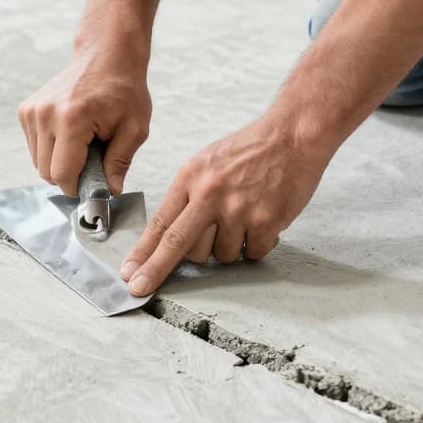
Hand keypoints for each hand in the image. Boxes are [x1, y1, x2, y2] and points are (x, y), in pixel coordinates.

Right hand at [18, 49, 152, 195]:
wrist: (106, 56)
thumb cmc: (123, 89)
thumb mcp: (134, 128)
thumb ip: (120, 162)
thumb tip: (110, 191)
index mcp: (71, 119)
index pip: (62, 174)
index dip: (78, 187)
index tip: (94, 183)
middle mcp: (44, 114)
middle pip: (46, 172)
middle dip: (69, 175)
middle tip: (93, 160)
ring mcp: (32, 110)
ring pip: (38, 162)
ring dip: (59, 161)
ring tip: (83, 142)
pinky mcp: (26, 110)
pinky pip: (34, 147)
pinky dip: (51, 148)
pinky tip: (70, 133)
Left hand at [120, 120, 329, 296]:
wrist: (292, 136)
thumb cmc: (249, 150)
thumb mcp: (205, 164)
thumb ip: (187, 197)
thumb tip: (169, 236)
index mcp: (191, 178)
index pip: (161, 222)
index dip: (143, 253)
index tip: (130, 274)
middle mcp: (210, 194)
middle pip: (177, 245)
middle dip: (156, 271)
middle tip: (143, 287)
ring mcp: (238, 209)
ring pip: (220, 255)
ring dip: (228, 247)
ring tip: (241, 220)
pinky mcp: (265, 221)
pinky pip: (252, 253)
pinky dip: (255, 245)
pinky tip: (261, 222)